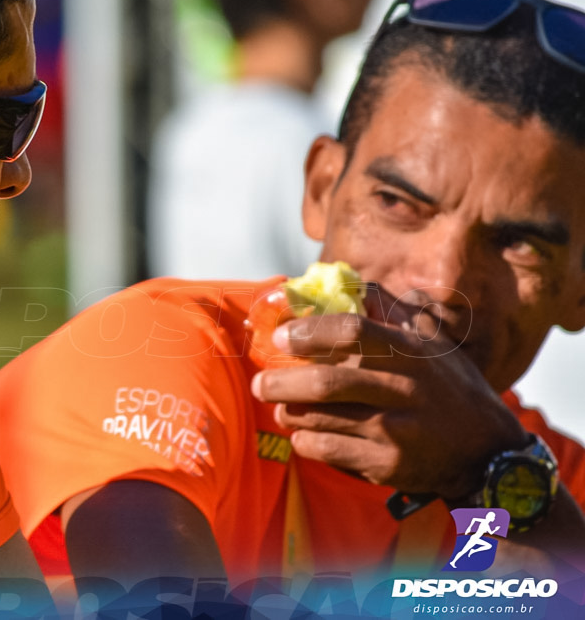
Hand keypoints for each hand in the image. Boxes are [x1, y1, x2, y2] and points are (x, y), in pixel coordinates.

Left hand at [250, 305, 528, 499]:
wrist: (486, 452)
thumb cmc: (450, 388)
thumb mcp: (433, 343)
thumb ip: (393, 312)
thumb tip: (352, 282)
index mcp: (410, 354)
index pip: (353, 332)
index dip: (311, 331)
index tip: (281, 335)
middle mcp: (403, 391)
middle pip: (326, 383)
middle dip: (282, 382)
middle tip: (260, 382)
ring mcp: (395, 431)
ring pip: (321, 418)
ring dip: (289, 412)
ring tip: (279, 405)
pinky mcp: (387, 464)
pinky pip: (327, 450)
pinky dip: (305, 441)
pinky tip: (302, 434)